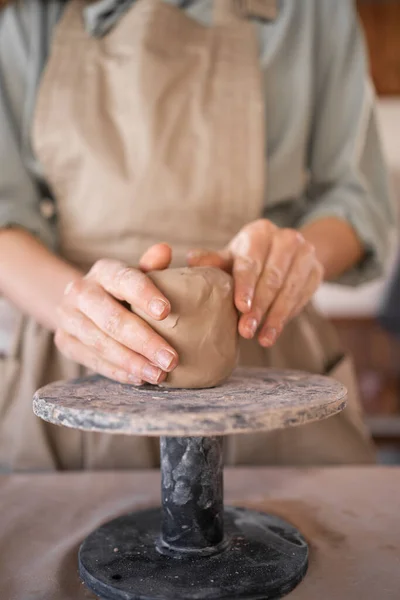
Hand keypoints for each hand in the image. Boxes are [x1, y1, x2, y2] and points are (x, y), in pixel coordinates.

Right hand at [55, 244, 178, 384]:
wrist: (86, 304)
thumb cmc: (126, 291)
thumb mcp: (140, 275)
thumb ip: (153, 266)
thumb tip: (164, 250)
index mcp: (104, 270)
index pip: (124, 280)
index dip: (144, 294)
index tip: (166, 312)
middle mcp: (81, 291)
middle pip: (112, 319)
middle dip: (144, 341)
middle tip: (171, 359)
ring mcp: (68, 317)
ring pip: (100, 343)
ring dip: (132, 362)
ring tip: (159, 374)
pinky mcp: (64, 341)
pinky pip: (91, 360)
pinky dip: (117, 372)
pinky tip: (140, 378)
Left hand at [187, 220, 323, 346]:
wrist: (288, 252)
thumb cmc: (250, 256)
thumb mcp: (232, 256)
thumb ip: (214, 261)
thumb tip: (191, 260)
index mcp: (260, 231)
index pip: (251, 262)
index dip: (246, 286)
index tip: (241, 308)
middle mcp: (286, 239)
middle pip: (272, 278)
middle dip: (259, 307)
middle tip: (246, 331)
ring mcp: (306, 254)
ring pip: (289, 290)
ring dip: (275, 317)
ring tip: (263, 339)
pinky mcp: (316, 271)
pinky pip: (301, 298)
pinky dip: (287, 317)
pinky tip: (274, 332)